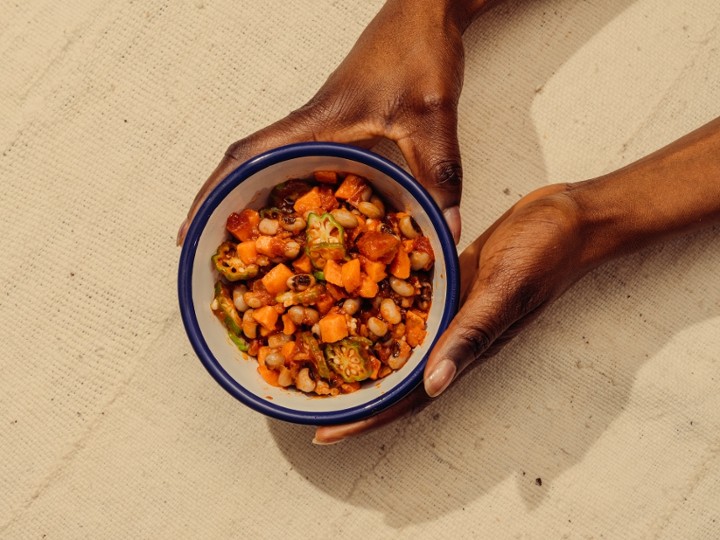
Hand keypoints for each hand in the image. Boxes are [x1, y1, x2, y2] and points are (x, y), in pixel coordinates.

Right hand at [177, 0, 493, 245]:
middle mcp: (309, 124)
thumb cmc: (418, 51)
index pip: (247, 157)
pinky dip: (285, 186)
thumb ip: (437, 172)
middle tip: (209, 246)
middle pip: (247, 164)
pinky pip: (298, 161)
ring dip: (249, 196)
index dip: (214, 192)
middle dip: (222, 203)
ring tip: (240, 239)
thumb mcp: (432, 117)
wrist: (425, 12)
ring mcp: (320, 124)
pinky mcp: (336, 125)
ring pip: (270, 163)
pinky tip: (296, 212)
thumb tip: (443, 228)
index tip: (190, 228)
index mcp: (316, 121)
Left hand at [314, 115, 719, 443]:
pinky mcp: (452, 285)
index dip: (370, 417)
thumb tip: (436, 386)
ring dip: (367, 361)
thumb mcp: (504, 289)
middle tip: (311, 404)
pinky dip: (383, 317)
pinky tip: (357, 309)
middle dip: (358, 397)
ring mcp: (453, 310)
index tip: (326, 432)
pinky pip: (411, 309)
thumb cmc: (545, 250)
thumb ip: (472, 334)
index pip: (412, 396)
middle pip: (400, 379)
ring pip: (403, 347)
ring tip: (322, 365)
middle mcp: (455, 335)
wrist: (569, 217)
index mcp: (468, 346)